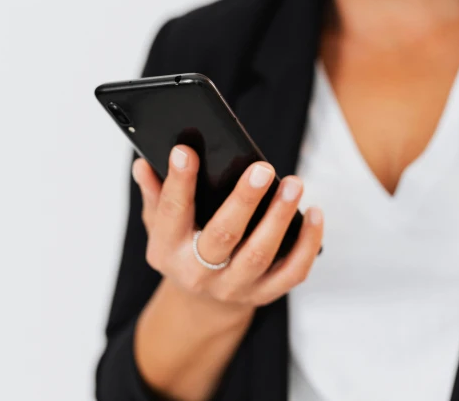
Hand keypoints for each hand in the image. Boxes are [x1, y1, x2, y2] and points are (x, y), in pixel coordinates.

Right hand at [132, 145, 323, 308]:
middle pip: (223, 236)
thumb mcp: (161, 228)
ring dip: (279, 217)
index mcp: (168, 251)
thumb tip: (144, 163)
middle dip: (243, 201)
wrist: (203, 307)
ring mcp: (234, 286)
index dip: (179, 182)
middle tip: (262, 169)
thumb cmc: (183, 251)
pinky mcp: (265, 293)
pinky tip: (314, 213)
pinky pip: (292, 271)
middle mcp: (200, 273)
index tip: (185, 151)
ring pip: (260, 253)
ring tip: (293, 184)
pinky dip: (307, 243)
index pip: (172, 213)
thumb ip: (156, 195)